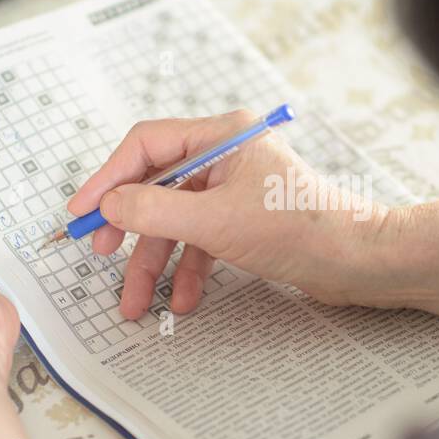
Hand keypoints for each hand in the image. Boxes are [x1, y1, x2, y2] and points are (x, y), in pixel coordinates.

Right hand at [67, 110, 394, 319]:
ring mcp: (238, 188)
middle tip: (101, 255)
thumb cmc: (300, 228)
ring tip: (137, 303)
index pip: (146, 145)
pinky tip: (182, 300)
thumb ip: (153, 210)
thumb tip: (108, 205)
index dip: (107, 178)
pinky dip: (189, 269)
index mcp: (222, 135)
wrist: (358, 261)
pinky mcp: (248, 220)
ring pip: (177, 220)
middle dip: (129, 228)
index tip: (81, 212)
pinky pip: (203, 239)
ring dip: (156, 262)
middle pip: (157, 186)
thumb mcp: (214, 221)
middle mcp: (228, 155)